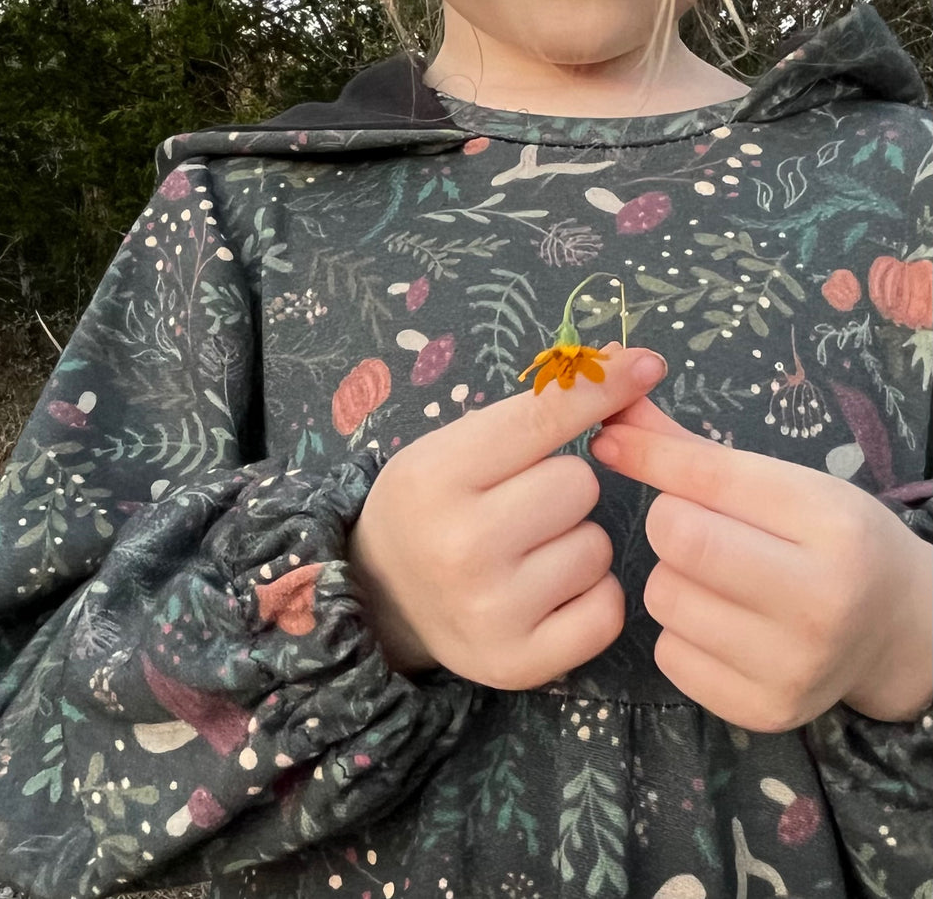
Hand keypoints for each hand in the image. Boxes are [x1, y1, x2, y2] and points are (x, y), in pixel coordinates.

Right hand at [349, 345, 667, 689]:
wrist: (382, 599)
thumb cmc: (430, 508)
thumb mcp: (452, 447)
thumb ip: (534, 411)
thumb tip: (631, 366)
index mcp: (434, 479)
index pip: (541, 419)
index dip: (599, 387)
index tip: (645, 365)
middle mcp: (460, 548)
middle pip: (580, 485)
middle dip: (562, 488)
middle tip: (520, 507)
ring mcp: (491, 612)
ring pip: (599, 547)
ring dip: (575, 543)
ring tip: (526, 554)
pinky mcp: (520, 663)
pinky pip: (608, 608)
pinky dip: (589, 596)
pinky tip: (547, 593)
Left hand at [591, 398, 932, 730]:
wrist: (895, 632)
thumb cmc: (829, 542)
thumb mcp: (785, 484)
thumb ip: (693, 452)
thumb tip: (610, 411)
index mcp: (832, 524)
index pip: (709, 479)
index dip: (649, 455)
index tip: (610, 441)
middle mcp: (821, 599)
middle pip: (677, 538)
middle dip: (670, 524)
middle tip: (697, 530)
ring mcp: (794, 664)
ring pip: (662, 597)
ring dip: (672, 580)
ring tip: (719, 581)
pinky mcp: (763, 708)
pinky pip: (667, 654)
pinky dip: (679, 634)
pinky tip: (723, 627)